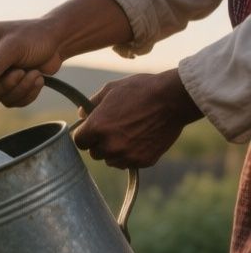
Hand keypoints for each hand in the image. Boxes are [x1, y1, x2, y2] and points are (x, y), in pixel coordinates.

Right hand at [0, 19, 63, 106]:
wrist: (59, 42)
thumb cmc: (36, 36)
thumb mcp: (14, 46)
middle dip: (2, 85)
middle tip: (20, 73)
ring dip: (17, 90)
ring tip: (34, 74)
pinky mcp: (6, 86)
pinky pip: (8, 102)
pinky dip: (25, 95)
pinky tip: (37, 80)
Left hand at [73, 70, 202, 168]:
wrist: (174, 99)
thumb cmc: (142, 90)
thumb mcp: (112, 89)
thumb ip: (92, 103)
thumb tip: (81, 115)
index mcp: (96, 128)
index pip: (79, 142)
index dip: (86, 135)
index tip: (94, 130)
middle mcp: (109, 145)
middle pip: (95, 153)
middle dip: (101, 143)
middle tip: (115, 130)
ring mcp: (126, 155)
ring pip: (111, 160)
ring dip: (115, 151)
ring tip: (129, 134)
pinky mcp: (142, 161)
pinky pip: (129, 163)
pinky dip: (132, 155)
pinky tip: (141, 139)